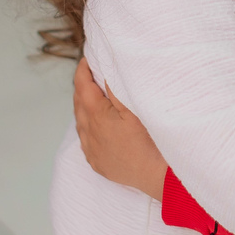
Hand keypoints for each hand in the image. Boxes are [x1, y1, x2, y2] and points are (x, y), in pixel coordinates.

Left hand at [73, 58, 167, 200]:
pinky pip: (86, 141)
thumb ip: (115, 88)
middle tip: (90, 74)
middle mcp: (88, 133)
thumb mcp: (134, 108)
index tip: (86, 60)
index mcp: (96, 115)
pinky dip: (88, 128)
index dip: (82, 70)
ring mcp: (91, 150)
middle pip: (78, 103)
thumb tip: (103, 71)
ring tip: (93, 98)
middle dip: (82, 87)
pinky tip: (97, 127)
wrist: (156, 175)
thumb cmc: (149, 140)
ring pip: (80, 123)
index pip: (82, 86)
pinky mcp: (97, 163)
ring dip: (84, 108)